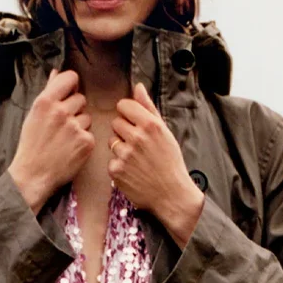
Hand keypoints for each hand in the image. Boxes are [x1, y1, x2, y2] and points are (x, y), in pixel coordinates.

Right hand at [8, 70, 92, 212]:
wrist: (33, 175)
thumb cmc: (31, 145)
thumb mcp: (33, 115)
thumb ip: (48, 92)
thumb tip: (56, 73)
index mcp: (45, 101)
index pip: (71, 77)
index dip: (71, 86)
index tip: (68, 94)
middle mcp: (61, 111)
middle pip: (81, 98)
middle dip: (75, 109)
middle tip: (63, 125)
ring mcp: (75, 127)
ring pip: (87, 116)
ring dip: (80, 125)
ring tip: (65, 139)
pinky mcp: (86, 142)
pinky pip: (90, 133)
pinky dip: (83, 140)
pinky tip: (71, 149)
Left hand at [109, 84, 203, 244]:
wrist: (171, 195)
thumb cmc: (170, 162)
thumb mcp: (164, 132)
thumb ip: (148, 108)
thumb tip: (137, 86)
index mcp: (150, 124)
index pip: (124, 105)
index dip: (128, 114)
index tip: (135, 124)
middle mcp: (137, 137)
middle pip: (116, 122)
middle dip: (124, 131)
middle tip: (138, 145)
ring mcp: (125, 154)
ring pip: (112, 141)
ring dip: (120, 148)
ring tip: (136, 159)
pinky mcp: (116, 170)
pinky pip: (111, 159)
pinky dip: (119, 165)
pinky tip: (132, 171)